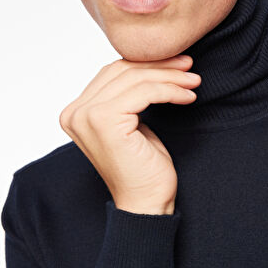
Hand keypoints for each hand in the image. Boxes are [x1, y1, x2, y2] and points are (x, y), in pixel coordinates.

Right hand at [59, 55, 200, 214]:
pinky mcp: (104, 121)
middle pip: (122, 71)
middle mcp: (75, 112)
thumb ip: (128, 97)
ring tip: (193, 82)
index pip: (113, 73)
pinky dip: (170, 90)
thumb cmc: (143, 169)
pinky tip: (188, 97)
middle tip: (189, 66)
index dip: (148, 63)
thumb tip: (150, 64)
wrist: (145, 204)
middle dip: (161, 65)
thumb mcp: (133, 125)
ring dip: (170, 77)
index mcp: (76, 112)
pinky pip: (144, 92)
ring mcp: (86, 116)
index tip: (178, 64)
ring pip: (135, 79)